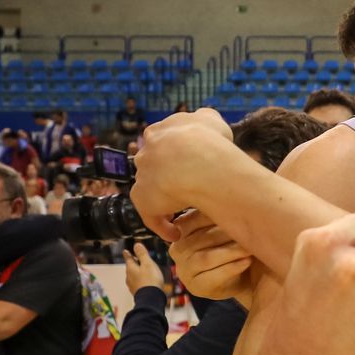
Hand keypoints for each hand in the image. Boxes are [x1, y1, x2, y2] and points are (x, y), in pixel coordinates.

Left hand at [122, 241, 166, 294]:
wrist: (151, 300)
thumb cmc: (150, 280)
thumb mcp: (148, 264)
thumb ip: (142, 254)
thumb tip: (136, 244)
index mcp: (131, 268)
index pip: (128, 258)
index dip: (128, 254)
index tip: (125, 251)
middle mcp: (129, 277)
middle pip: (130, 267)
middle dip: (134, 263)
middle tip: (136, 259)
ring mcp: (132, 286)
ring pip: (134, 276)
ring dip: (138, 272)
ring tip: (143, 271)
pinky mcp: (137, 293)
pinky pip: (138, 283)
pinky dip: (141, 280)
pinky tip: (145, 282)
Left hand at [129, 110, 234, 237]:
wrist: (197, 160)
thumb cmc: (210, 141)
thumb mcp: (213, 120)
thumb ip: (206, 120)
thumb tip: (206, 120)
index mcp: (160, 131)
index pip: (162, 142)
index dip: (175, 155)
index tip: (189, 166)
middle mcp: (146, 151)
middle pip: (152, 165)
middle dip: (164, 176)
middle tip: (185, 189)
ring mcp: (142, 175)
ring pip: (151, 190)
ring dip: (164, 201)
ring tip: (181, 214)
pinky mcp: (142, 198)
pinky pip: (152, 216)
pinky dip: (163, 226)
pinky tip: (176, 234)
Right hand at [169, 211, 254, 300]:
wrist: (242, 276)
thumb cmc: (232, 245)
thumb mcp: (223, 226)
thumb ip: (219, 212)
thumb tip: (229, 193)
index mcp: (181, 230)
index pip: (193, 220)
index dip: (215, 215)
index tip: (238, 210)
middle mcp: (177, 250)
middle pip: (201, 239)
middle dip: (226, 233)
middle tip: (250, 227)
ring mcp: (184, 271)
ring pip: (206, 258)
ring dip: (231, 251)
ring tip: (250, 247)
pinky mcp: (197, 288)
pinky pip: (214, 276)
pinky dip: (233, 267)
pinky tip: (247, 261)